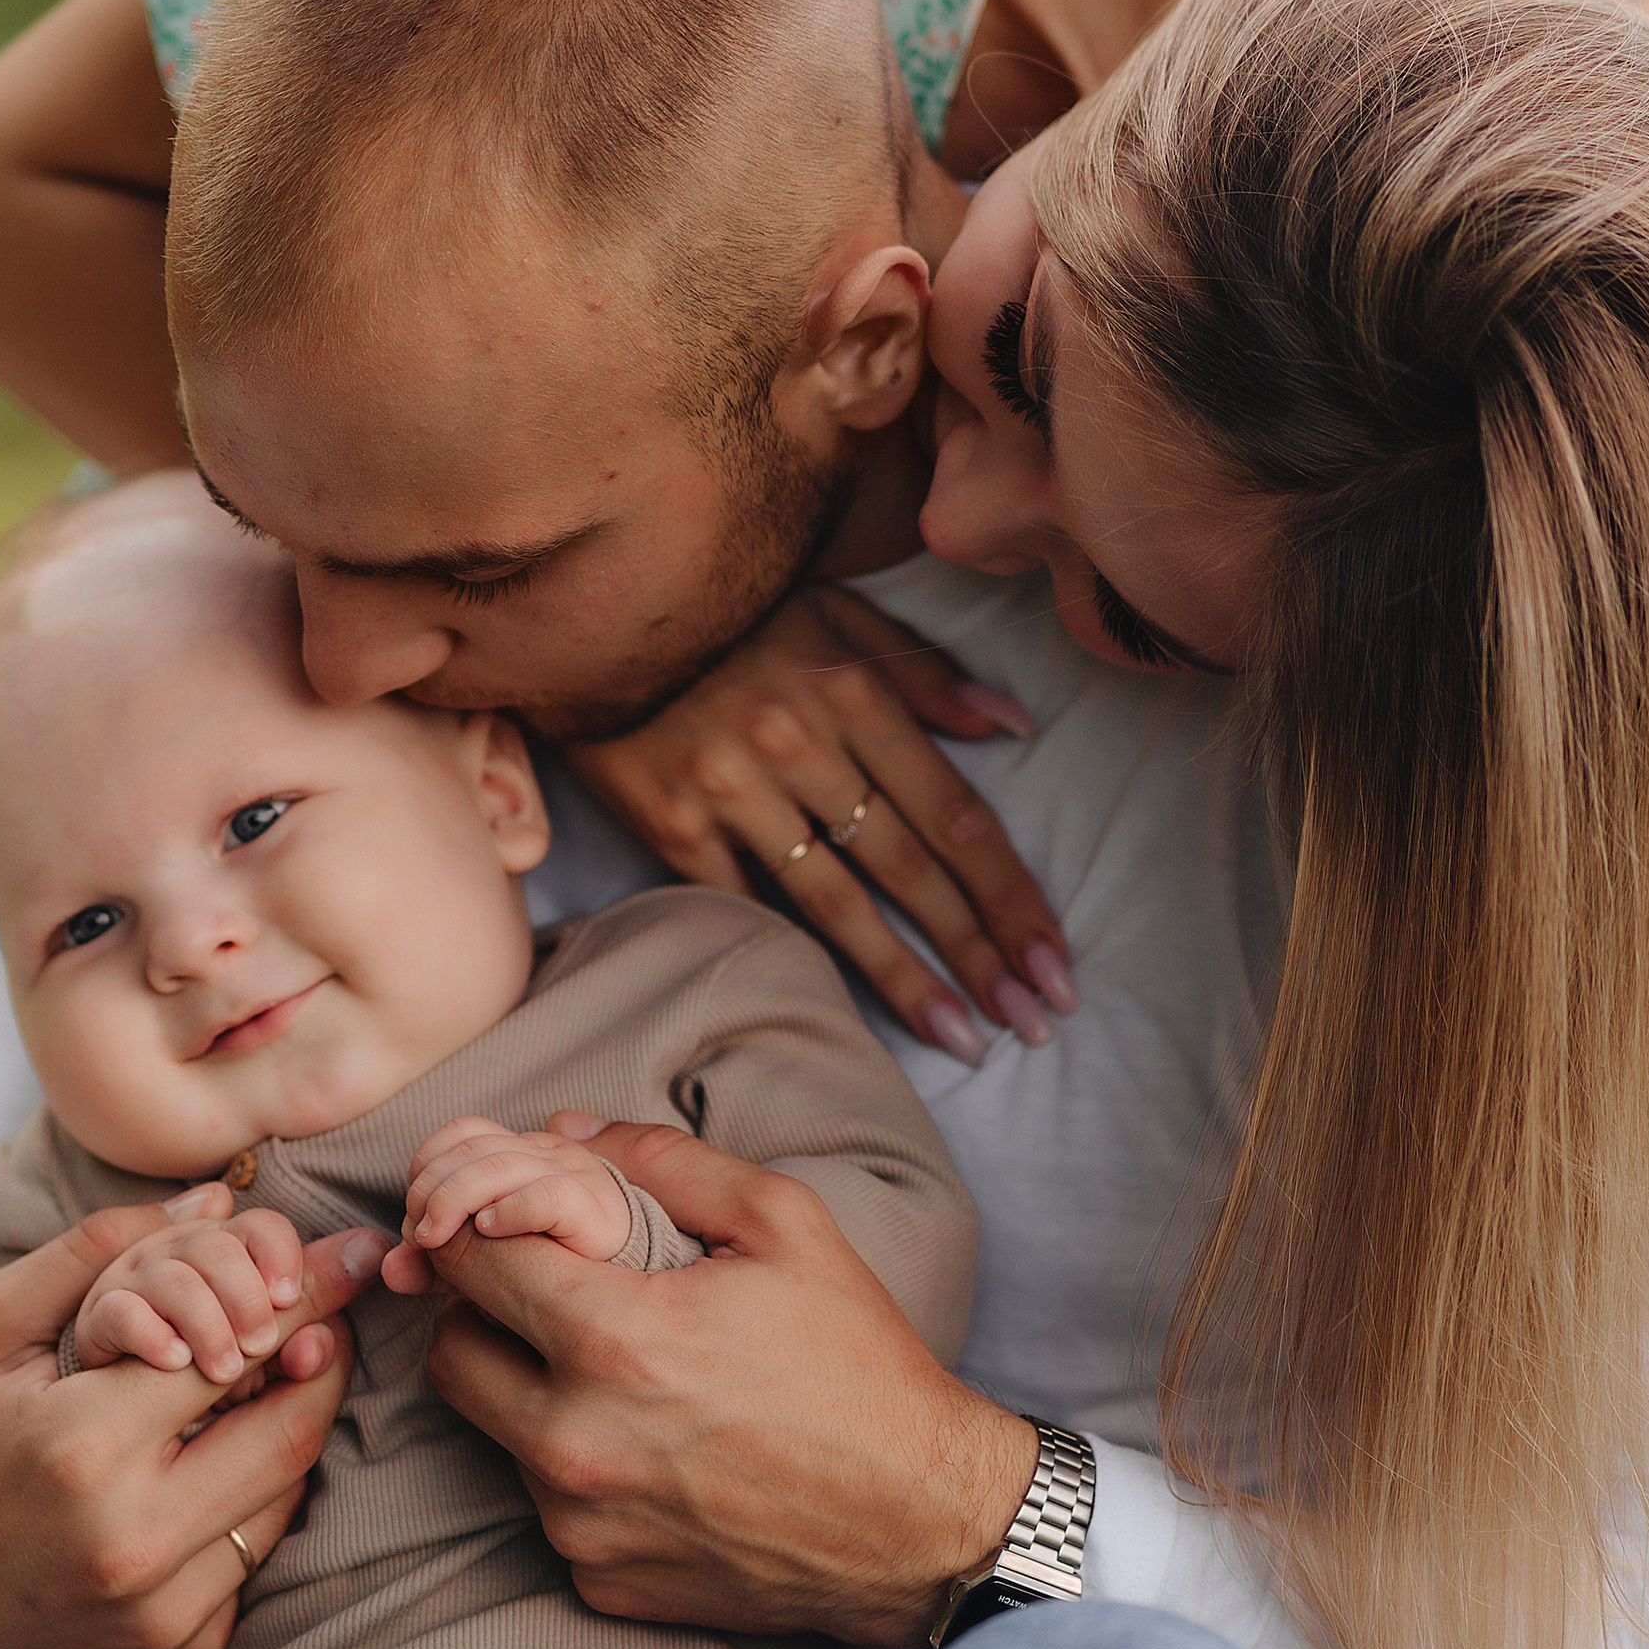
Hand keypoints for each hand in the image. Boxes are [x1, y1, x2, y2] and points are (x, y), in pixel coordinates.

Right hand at [0, 1200, 367, 1648]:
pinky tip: (199, 1478)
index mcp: (82, 1448)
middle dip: (318, 1364)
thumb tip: (215, 1201)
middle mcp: (134, 1541)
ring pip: (285, 1496)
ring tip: (247, 1394)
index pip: (239, 1350)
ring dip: (282, 1435)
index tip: (349, 1258)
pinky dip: (244, 1506)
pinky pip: (253, 1558)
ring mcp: (164, 1611)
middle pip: (292, 1433)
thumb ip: (96, 1252)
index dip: (306, 1296)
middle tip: (316, 1325)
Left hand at [423, 1121, 1038, 1648]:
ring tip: (619, 1374)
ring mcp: (581, 1524)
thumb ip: (665, 1161)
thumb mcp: (785, 1225)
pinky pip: (549, 1508)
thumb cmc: (860, 1365)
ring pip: (495, 1432)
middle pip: (451, 1351)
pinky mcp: (599, 1582)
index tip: (503, 1222)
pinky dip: (580, 1472)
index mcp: (613, 1339)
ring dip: (531, 1392)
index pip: (468, 1259)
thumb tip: (562, 1132)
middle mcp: (575, 1440)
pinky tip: (656, 1452)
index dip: (475, 1226)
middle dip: (483, 1311)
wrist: (923, 1521)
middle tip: (550, 1293)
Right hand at [563, 582, 1074, 1060]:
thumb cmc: (731, 611)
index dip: (1013, 896)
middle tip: (1034, 1023)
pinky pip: (744, 903)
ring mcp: (731, 791)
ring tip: (962, 1039)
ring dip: (905, 979)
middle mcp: (800, 746)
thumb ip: (925, 671)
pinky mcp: (669, 824)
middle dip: (980, 954)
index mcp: (854, 693)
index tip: (1055, 961)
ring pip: (836, 904)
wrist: (593, 609)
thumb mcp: (836, 612)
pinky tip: (844, 1010)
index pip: (957, 815)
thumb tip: (1014, 725)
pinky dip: (794, 954)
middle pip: (910, 870)